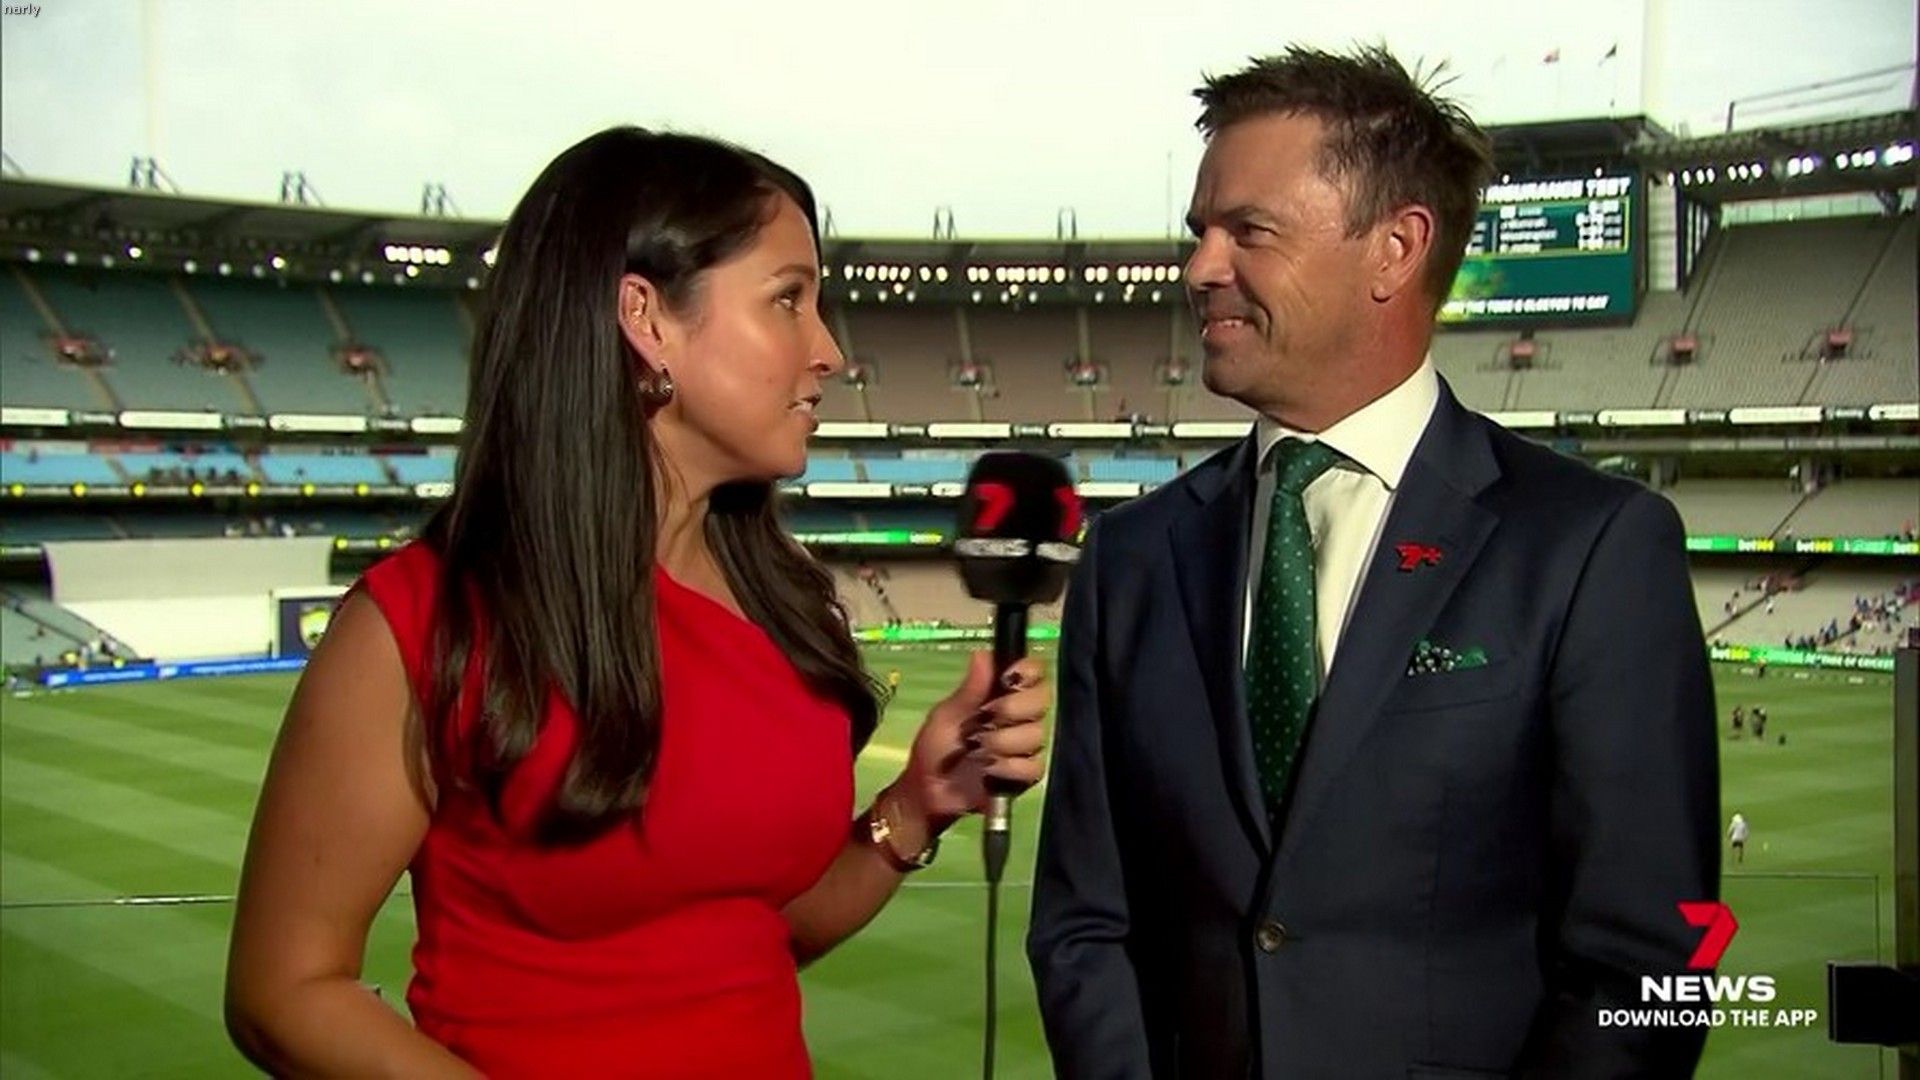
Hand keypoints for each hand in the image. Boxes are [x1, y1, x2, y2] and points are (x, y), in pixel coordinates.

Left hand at [887, 651, 1049, 834]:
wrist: (929, 789)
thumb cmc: (937, 746)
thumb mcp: (947, 714)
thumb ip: (970, 688)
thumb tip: (983, 653)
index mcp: (1003, 695)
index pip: (1035, 672)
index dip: (1028, 671)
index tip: (1009, 677)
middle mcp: (1021, 717)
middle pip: (1042, 699)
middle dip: (1013, 707)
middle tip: (987, 716)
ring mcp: (1026, 747)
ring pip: (1036, 734)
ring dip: (1003, 741)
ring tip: (978, 749)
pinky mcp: (1025, 776)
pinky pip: (1032, 766)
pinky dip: (1007, 767)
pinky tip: (988, 770)